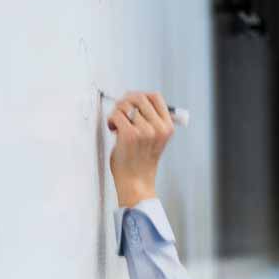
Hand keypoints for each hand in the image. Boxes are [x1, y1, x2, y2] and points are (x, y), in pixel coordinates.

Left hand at [107, 92, 174, 206]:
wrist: (136, 182)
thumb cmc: (141, 162)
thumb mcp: (155, 139)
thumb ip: (151, 120)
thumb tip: (134, 98)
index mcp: (167, 127)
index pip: (156, 97)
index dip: (141, 95)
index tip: (132, 102)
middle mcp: (158, 128)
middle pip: (139, 97)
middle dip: (125, 102)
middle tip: (120, 111)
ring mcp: (144, 131)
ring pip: (125, 105)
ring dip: (116, 112)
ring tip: (116, 123)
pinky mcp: (129, 135)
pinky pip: (116, 115)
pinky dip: (111, 120)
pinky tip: (112, 129)